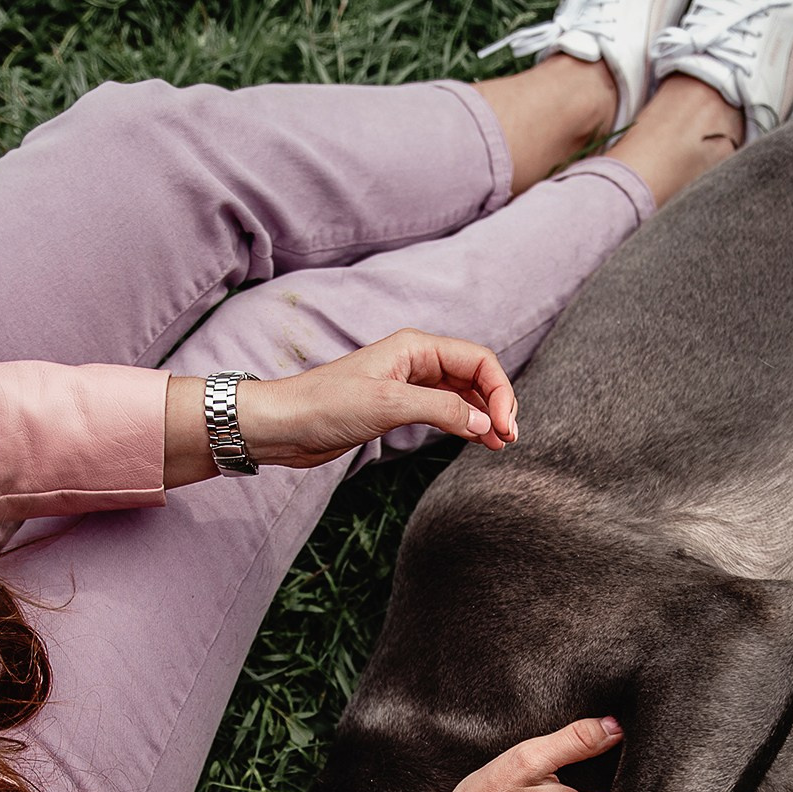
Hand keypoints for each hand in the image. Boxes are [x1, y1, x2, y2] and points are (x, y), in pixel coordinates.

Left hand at [162, 330, 518, 483]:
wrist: (283, 426)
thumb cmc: (325, 406)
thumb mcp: (388, 405)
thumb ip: (441, 411)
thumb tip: (484, 424)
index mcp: (416, 347)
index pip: (478, 360)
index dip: (500, 391)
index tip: (505, 426)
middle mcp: (416, 361)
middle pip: (475, 375)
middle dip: (497, 403)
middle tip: (508, 439)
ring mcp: (409, 385)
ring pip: (463, 394)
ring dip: (484, 416)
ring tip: (499, 444)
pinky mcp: (399, 408)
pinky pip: (445, 411)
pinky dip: (464, 424)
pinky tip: (476, 440)